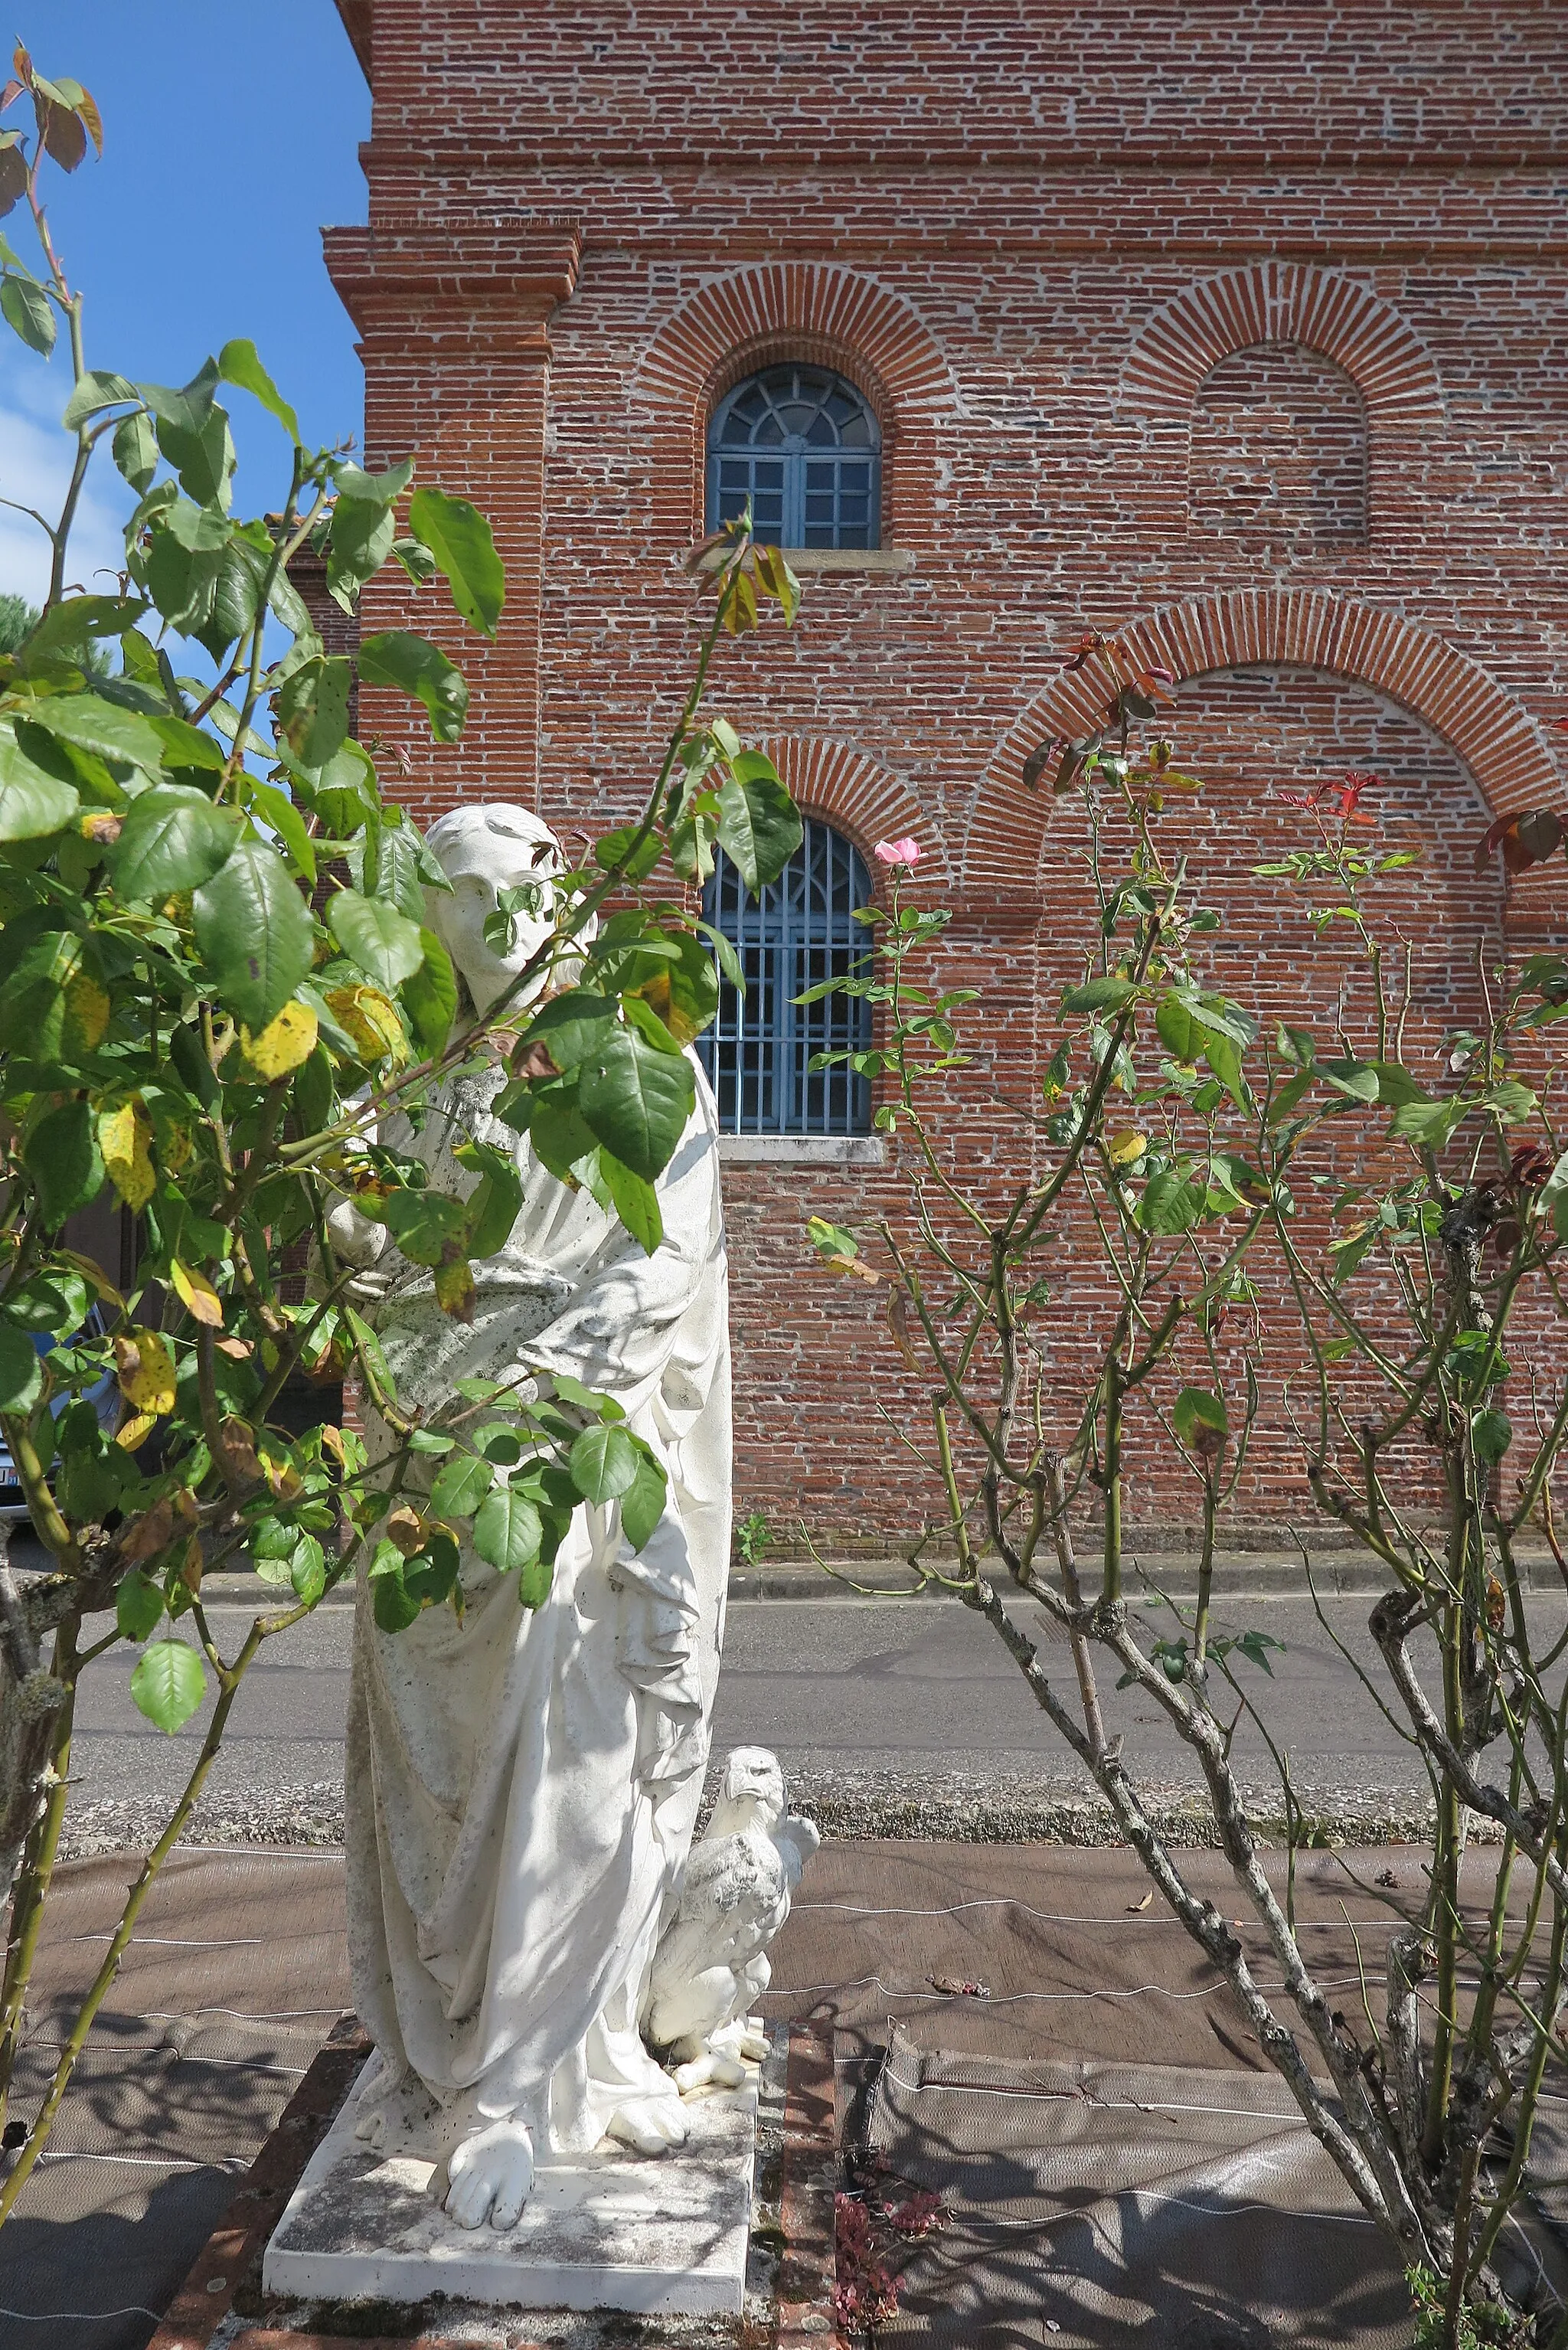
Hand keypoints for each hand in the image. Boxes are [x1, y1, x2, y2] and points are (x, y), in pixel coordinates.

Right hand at [444, 2114, 534, 2229]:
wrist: (510, 2130)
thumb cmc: (516, 2169)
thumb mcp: (523, 2185)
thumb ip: (510, 2207)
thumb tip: (491, 2228)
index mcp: (515, 2181)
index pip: (504, 2215)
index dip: (499, 2222)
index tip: (498, 2220)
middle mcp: (493, 2172)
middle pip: (471, 2213)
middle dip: (470, 2222)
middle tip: (473, 2220)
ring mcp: (474, 2163)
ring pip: (457, 2202)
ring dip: (459, 2211)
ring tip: (465, 2212)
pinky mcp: (460, 2155)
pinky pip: (450, 2184)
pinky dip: (453, 2193)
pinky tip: (461, 2194)